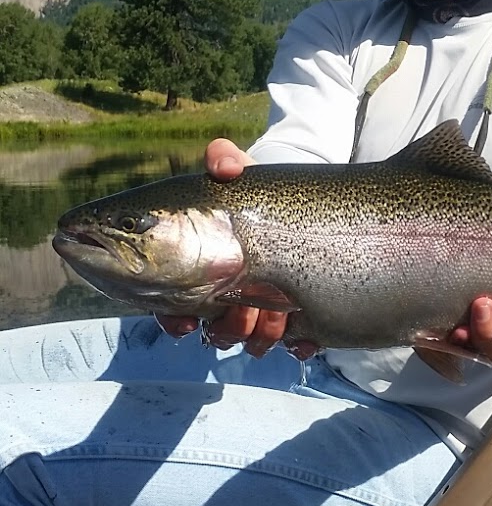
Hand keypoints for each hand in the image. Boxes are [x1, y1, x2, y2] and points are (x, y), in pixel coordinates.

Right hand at [156, 139, 288, 356]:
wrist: (302, 205)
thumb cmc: (256, 194)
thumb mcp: (239, 172)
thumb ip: (224, 160)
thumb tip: (223, 163)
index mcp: (199, 272)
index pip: (172, 307)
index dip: (175, 319)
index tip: (187, 320)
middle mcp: (226, 297)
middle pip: (215, 330)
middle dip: (228, 326)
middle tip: (242, 308)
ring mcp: (262, 310)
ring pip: (252, 341)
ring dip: (262, 333)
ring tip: (280, 312)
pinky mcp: (298, 319)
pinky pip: (294, 345)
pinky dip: (298, 344)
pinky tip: (306, 337)